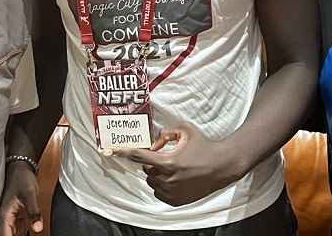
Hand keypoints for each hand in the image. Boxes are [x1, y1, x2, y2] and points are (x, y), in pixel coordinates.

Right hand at [0, 162, 42, 234]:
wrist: (20, 167)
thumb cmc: (21, 177)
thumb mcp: (30, 194)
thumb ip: (34, 211)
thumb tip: (38, 228)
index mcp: (3, 215)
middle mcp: (3, 218)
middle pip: (8, 235)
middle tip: (28, 233)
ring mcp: (9, 217)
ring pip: (12, 234)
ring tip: (30, 229)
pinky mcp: (15, 216)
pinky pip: (17, 230)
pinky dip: (23, 233)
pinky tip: (32, 229)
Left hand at [104, 122, 243, 206]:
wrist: (222, 166)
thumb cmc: (204, 146)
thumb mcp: (185, 130)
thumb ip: (166, 131)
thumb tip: (155, 142)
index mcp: (168, 161)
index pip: (140, 156)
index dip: (123, 152)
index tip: (109, 151)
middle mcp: (167, 179)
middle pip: (147, 170)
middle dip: (154, 162)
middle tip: (169, 157)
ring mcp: (171, 192)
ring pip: (153, 181)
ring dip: (159, 174)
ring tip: (177, 168)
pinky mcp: (176, 201)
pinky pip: (160, 192)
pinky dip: (164, 185)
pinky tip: (178, 178)